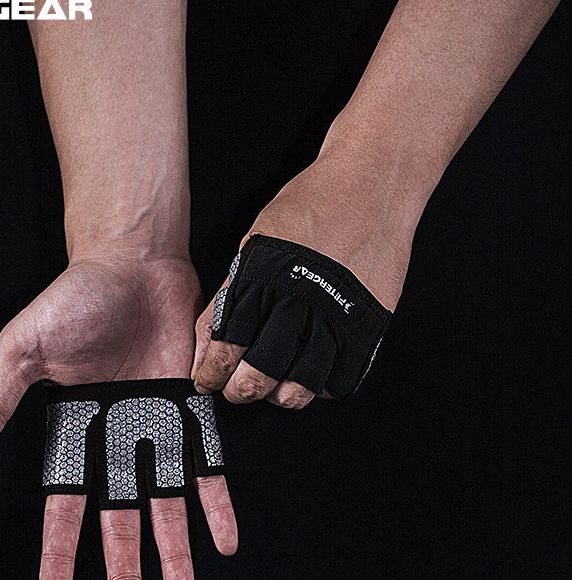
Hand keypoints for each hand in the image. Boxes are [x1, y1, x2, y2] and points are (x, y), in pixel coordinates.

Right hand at [0, 255, 237, 579]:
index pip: (65, 506)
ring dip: (175, 553)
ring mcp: (157, 427)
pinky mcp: (191, 408)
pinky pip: (206, 463)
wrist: (134, 263)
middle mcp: (117, 439)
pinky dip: (216, 502)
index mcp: (73, 430)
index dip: (61, 554)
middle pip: (122, 520)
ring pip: (167, 505)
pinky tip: (225, 542)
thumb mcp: (23, 347)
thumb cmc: (75, 299)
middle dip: (125, 572)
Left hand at [192, 148, 420, 407]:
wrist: (371, 184)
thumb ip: (230, 292)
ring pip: (302, 384)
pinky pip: (342, 376)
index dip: (212, 370)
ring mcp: (338, 316)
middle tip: (235, 390)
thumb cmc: (310, 205)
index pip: (228, 344)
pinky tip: (309, 376)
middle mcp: (300, 302)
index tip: (207, 380)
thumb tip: (208, 338)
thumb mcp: (254, 240)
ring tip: (272, 389)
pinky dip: (322, 386)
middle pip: (261, 372)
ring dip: (280, 395)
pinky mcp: (369, 324)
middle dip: (240, 390)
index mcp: (265, 280)